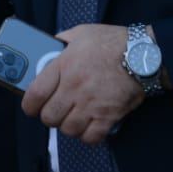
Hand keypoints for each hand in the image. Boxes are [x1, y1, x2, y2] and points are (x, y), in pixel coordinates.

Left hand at [19, 24, 142, 144]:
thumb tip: (48, 46)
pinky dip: (88, 135)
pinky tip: (90, 125)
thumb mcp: (81, 33)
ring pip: (68, 130)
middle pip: (49, 117)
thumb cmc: (113, 42)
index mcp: (64, 66)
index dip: (29, 105)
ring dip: (68, 126)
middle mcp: (74, 88)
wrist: (143, 55)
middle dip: (49, 116)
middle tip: (55, 110)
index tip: (31, 107)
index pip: (35, 94)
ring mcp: (91, 104)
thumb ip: (61, 41)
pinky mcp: (108, 116)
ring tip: (73, 117)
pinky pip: (91, 138)